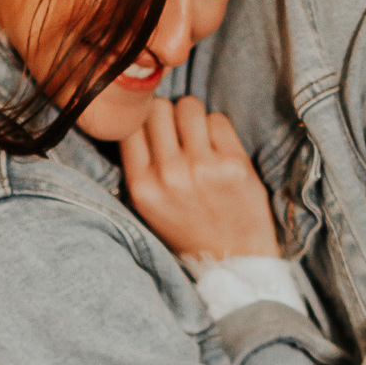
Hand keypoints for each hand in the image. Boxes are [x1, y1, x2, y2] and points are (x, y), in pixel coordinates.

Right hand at [121, 97, 280, 260]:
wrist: (233, 258)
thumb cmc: (190, 228)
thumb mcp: (149, 206)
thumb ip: (141, 166)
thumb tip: (139, 114)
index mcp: (142, 185)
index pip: (131, 123)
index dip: (143, 120)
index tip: (155, 130)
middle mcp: (169, 174)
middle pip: (159, 107)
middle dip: (169, 115)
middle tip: (180, 134)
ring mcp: (202, 167)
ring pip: (189, 106)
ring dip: (194, 118)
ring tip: (200, 140)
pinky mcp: (234, 163)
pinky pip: (219, 120)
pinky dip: (219, 130)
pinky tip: (220, 152)